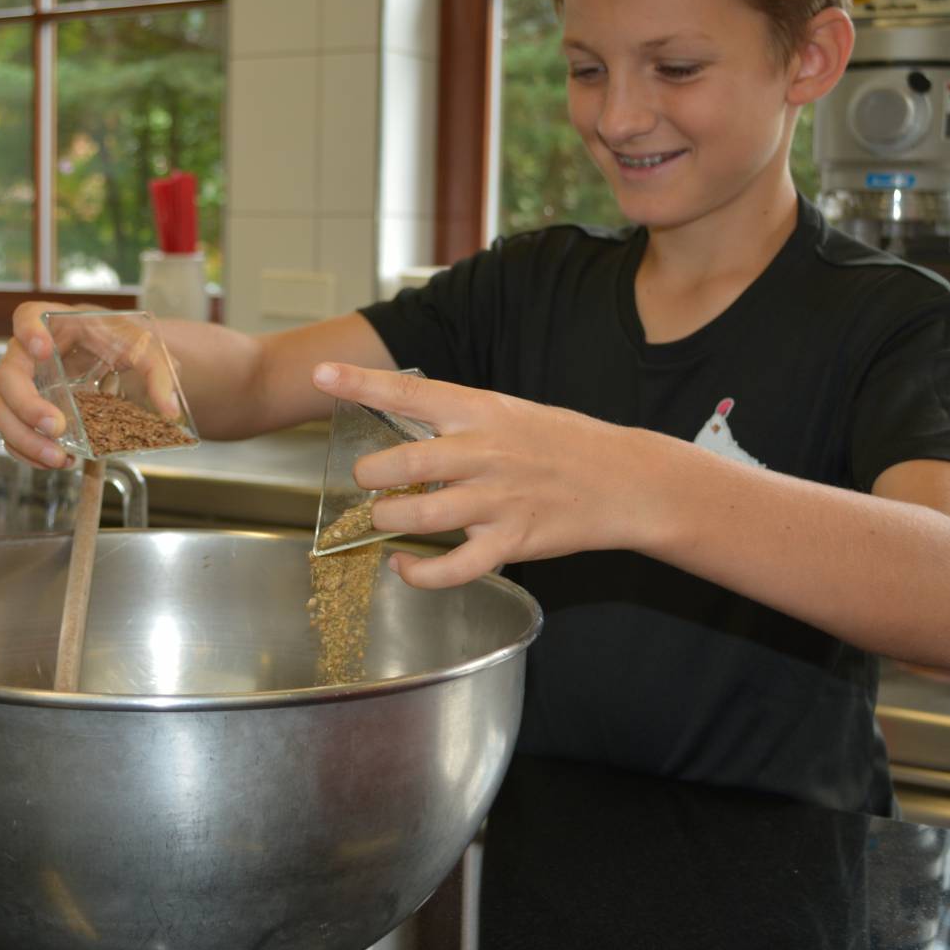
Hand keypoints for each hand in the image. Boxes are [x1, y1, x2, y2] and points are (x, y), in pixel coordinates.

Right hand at [0, 302, 182, 468]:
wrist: (117, 360)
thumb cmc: (122, 344)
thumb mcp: (145, 349)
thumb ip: (159, 374)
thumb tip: (169, 409)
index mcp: (55, 324)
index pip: (27, 315)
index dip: (28, 331)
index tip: (43, 349)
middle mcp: (30, 354)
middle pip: (7, 374)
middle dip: (26, 404)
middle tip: (57, 426)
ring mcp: (25, 385)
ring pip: (2, 411)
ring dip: (25, 439)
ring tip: (59, 458)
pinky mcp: (27, 413)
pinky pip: (13, 435)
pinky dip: (29, 453)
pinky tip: (58, 461)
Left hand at [311, 362, 660, 587]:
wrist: (627, 479)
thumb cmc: (563, 442)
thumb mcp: (509, 413)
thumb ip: (458, 419)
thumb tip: (403, 419)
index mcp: (481, 411)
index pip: (409, 393)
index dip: (360, 384)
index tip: (322, 374)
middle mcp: (485, 452)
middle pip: (405, 463)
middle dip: (371, 475)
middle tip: (366, 480)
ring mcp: (498, 499)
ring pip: (420, 515)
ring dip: (388, 521)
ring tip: (384, 520)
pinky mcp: (512, 542)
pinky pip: (453, 567)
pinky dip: (419, 574)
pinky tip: (405, 568)